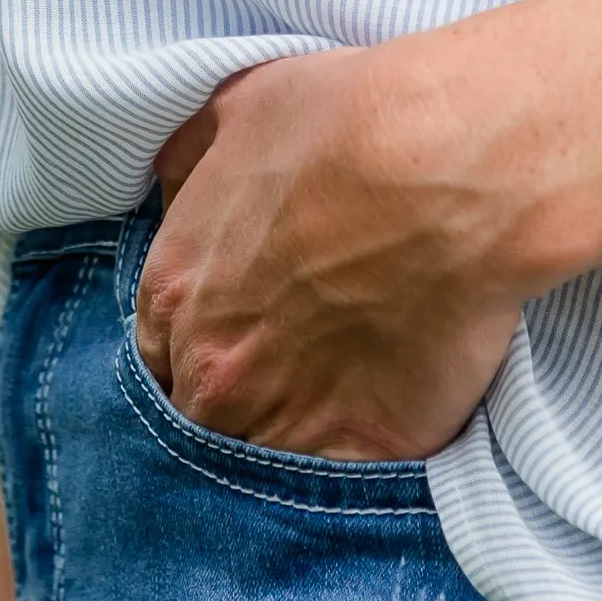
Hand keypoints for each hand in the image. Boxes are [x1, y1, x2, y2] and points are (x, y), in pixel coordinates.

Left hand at [134, 40, 543, 461]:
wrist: (445, 166)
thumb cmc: (347, 123)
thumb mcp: (237, 108)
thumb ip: (193, 161)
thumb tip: (174, 184)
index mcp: (174, 288)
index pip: (157, 355)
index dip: (199, 350)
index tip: (239, 344)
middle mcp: (211, 365)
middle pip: (199, 418)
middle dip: (234, 404)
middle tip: (291, 382)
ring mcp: (279, 419)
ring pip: (260, 464)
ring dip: (286, 449)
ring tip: (337, 414)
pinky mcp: (357, 454)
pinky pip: (338, 491)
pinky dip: (351, 480)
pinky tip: (379, 438)